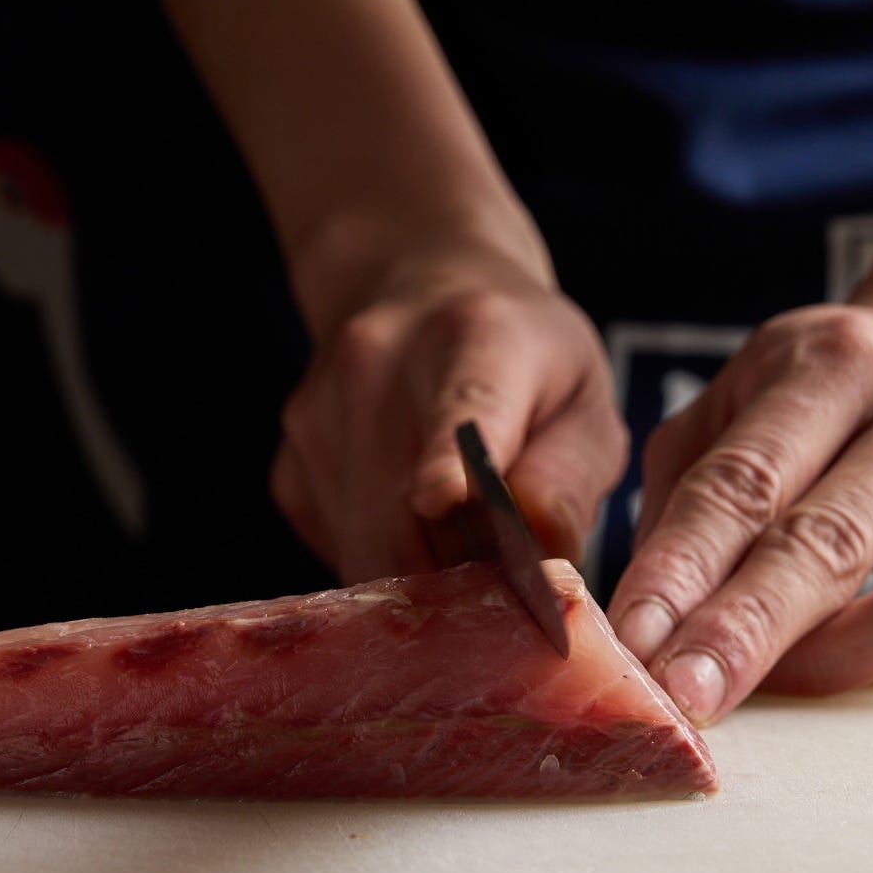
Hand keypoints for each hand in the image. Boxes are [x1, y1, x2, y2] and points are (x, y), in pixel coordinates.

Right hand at [271, 248, 628, 584]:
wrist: (424, 291)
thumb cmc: (523, 358)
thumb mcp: (585, 400)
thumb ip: (571, 473)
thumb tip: (544, 549)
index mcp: (475, 337)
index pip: (460, 404)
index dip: (447, 456)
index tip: (441, 494)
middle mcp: (375, 363)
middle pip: (401, 516)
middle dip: (458, 578)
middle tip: (508, 581)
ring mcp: (318, 415)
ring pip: (365, 549)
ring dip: (422, 573)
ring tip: (466, 533)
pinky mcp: (287, 465)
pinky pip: (339, 551)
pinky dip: (383, 559)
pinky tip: (413, 517)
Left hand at [606, 292, 872, 724]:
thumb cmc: (829, 400)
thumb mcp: (744, 405)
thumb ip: (688, 491)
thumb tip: (645, 613)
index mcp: (831, 362)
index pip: (742, 479)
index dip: (680, 568)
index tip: (630, 641)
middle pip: (825, 537)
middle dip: (739, 629)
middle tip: (678, 695)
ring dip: (819, 661)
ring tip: (742, 692)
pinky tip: (819, 667)